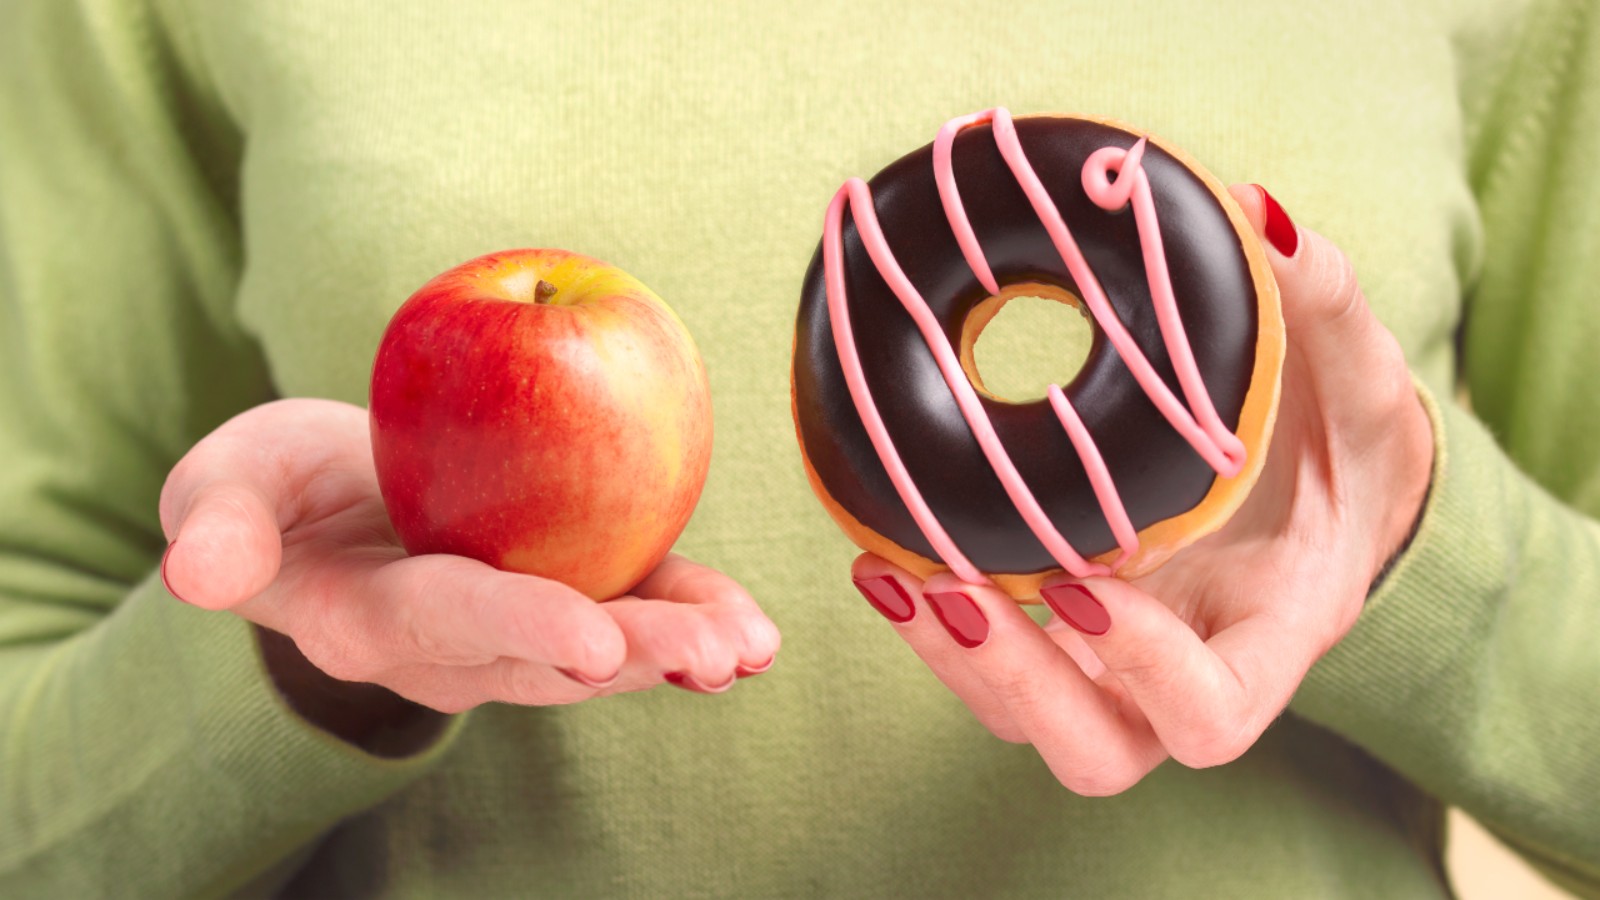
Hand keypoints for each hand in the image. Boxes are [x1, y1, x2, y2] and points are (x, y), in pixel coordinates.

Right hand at [159, 399, 779, 723]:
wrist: (333, 506)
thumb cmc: (276, 492)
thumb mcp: (226, 486)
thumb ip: (219, 524)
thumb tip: (194, 573)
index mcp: (373, 620)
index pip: (452, 620)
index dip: (522, 626)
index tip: (591, 638)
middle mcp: (456, 648)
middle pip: (550, 655)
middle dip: (636, 657)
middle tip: (713, 656)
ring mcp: (519, 632)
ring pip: (605, 649)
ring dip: (680, 650)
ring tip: (751, 649)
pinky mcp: (568, 593)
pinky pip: (633, 607)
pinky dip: (690, 613)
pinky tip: (752, 629)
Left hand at [852, 184, 1432, 794]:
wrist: (1322, 485)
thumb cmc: (1348, 438)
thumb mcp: (1361, 372)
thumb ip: (1323, 301)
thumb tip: (1257, 210)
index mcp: (1272, 632)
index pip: (1214, 713)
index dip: (1147, 672)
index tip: (1086, 579)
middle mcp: (1188, 670)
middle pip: (1095, 750)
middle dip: (1016, 682)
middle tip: (952, 587)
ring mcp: (1119, 668)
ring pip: (1022, 719)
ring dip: (951, 658)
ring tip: (886, 569)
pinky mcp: (1068, 638)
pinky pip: (991, 663)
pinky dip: (934, 622)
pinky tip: (879, 552)